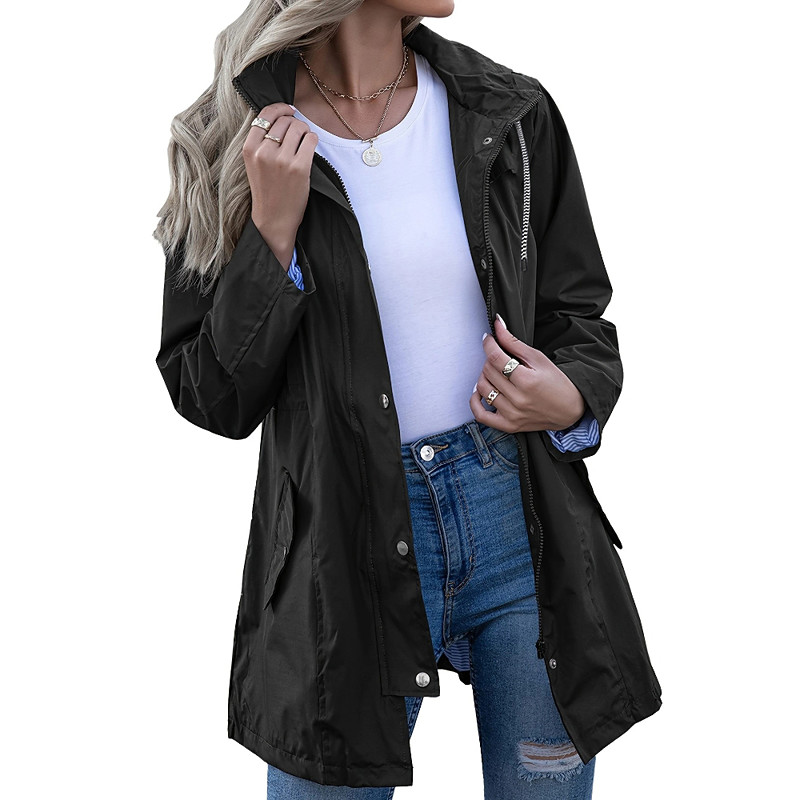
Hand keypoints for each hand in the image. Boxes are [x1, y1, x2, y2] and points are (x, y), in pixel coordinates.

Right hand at [242, 103, 318, 268]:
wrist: (274, 219)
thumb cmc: (267, 190)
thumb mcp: (254, 163)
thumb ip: (261, 141)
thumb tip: (283, 114)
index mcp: (249, 149)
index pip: (265, 114)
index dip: (280, 108)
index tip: (289, 111)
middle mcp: (264, 152)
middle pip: (284, 120)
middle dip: (294, 123)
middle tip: (298, 133)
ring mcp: (282, 160)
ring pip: (298, 127)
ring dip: (305, 131)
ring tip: (304, 142)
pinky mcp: (299, 168)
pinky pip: (311, 139)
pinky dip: (313, 140)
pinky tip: (310, 148)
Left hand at [469, 314, 585, 432]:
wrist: (569, 409)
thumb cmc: (557, 382)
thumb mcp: (538, 358)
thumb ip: (514, 343)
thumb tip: (497, 326)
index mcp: (527, 381)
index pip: (496, 358)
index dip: (489, 344)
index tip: (488, 338)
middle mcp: (518, 399)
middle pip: (488, 372)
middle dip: (490, 359)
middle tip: (499, 357)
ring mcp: (512, 414)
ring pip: (483, 389)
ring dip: (484, 376)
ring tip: (494, 373)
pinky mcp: (508, 426)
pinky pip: (481, 415)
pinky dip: (475, 402)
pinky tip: (480, 391)